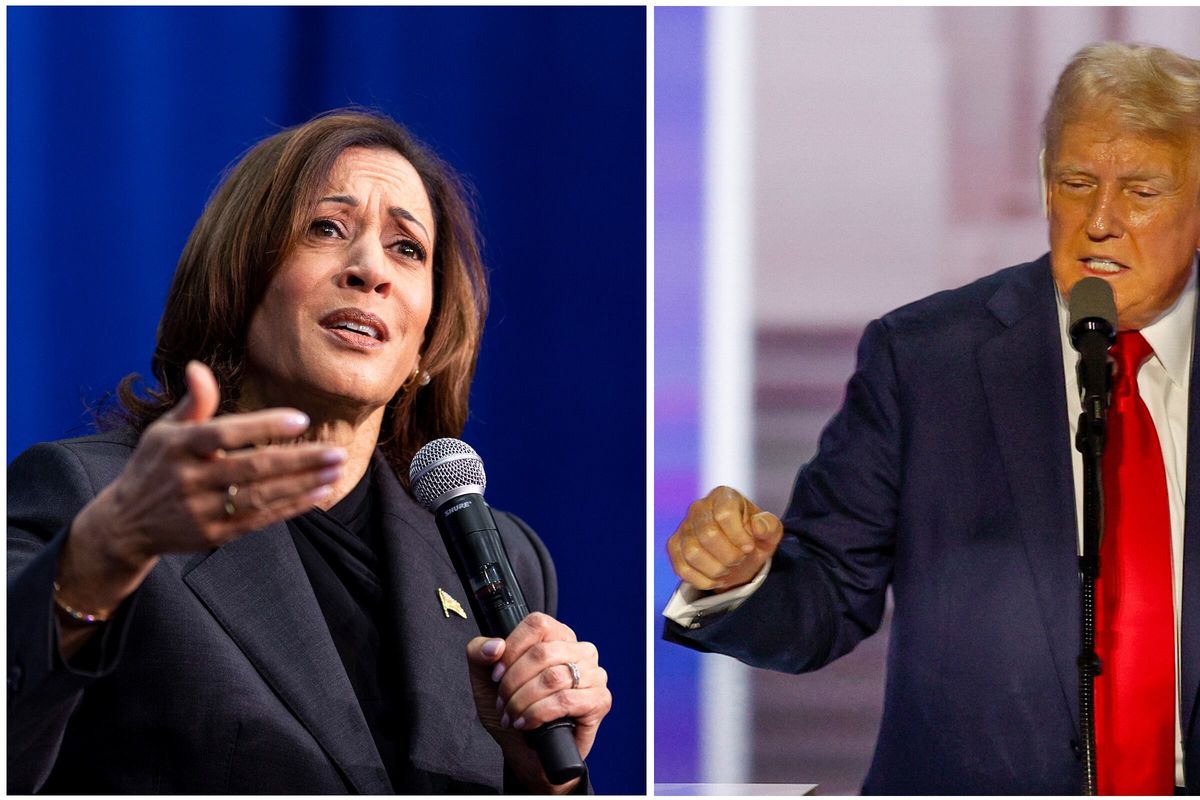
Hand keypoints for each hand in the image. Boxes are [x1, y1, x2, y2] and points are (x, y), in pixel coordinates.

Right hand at [60, 361, 345, 617]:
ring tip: (336, 470)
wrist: (125, 523)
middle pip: (253, 468)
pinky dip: (292, 506)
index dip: (263, 426)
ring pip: (261, 496)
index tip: (301, 419)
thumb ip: (193, 402)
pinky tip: (319, 493)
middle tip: (336, 452)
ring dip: (303, 484)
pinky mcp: (213, 535)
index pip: (225, 433)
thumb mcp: (164, 431)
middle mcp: (189, 479)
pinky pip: (260, 519)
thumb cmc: (155, 465)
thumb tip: (198, 366)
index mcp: (178, 446)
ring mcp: (201, 510)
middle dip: (300, 460)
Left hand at [466, 613, 610, 793]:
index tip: (495, 675)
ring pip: (552, 678)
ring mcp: (595, 674)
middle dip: (514, 682)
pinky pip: (565, 700)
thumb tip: (494, 646)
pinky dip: (538, 713)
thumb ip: (479, 653)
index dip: (511, 649)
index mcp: (558, 635)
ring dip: (523, 701)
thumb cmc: (512, 708)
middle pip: (542, 653)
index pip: (537, 624)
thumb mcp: (485, 679)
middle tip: (502, 702)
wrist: (528, 752)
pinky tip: (527, 724)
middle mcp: (581, 650)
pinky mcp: (600, 700)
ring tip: (512, 716)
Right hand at [666, 485, 783, 591]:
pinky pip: (682, 568)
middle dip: (729, 555)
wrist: (739, 552)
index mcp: (723, 496)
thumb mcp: (770, 531)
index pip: (724, 514)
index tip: (749, 546)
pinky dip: (703, 580)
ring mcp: (684, 527)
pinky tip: (715, 577)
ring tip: (728, 568)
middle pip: (708, 535)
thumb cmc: (755, 537)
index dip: (738, 535)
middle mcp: (699, 507)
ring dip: (716, 569)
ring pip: (693, 553)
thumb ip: (769, 526)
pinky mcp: (675, 546)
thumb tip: (757, 525)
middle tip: (739, 559)